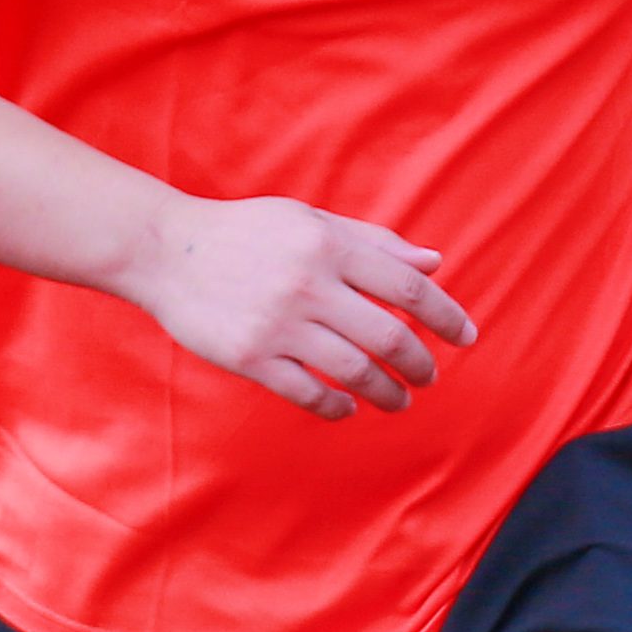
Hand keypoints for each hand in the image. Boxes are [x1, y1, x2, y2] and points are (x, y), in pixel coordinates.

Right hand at [125, 193, 474, 419]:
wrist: (166, 251)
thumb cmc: (246, 233)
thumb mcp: (310, 223)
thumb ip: (374, 243)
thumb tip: (436, 262)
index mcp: (329, 246)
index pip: (407, 286)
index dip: (446, 315)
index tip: (466, 337)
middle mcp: (309, 285)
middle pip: (388, 335)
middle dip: (419, 363)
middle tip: (429, 376)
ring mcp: (279, 325)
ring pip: (354, 371)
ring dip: (386, 393)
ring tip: (399, 401)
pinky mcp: (251, 358)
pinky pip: (308, 392)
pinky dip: (336, 407)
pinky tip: (347, 409)